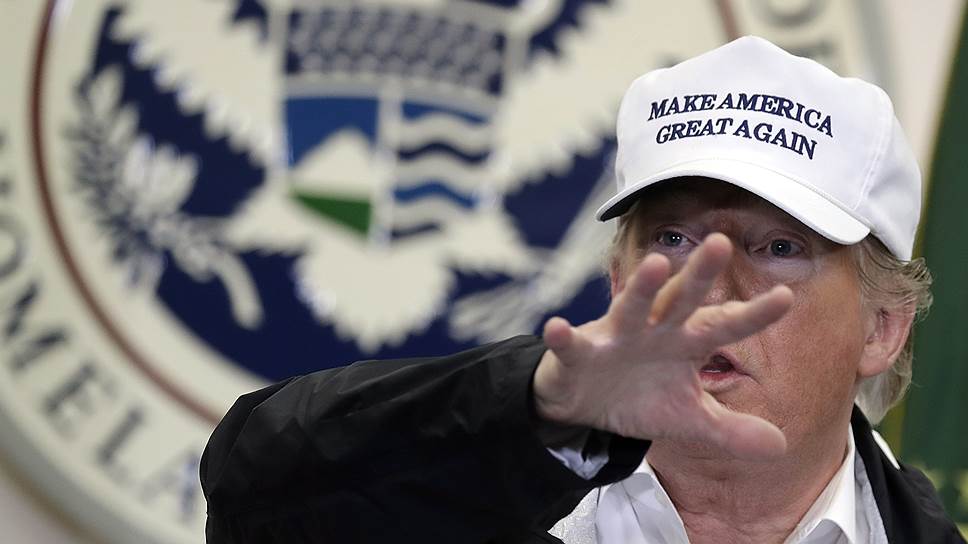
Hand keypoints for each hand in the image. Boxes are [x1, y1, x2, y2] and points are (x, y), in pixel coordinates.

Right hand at [533, 233, 792, 459]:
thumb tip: (781, 447)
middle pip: (680, 299)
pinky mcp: (577, 353)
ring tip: (657, 263)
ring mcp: (614, 337)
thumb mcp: (688, 419)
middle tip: (721, 243)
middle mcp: (653, 330)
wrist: (584, 404)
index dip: (752, 315)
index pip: (724, 326)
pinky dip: (562, 336)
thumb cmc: (640, 397)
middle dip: (699, 274)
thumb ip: (731, 430)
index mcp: (685, 343)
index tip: (786, 297)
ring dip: (641, 288)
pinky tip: (556, 327)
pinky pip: (570, 343)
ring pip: (630, 307)